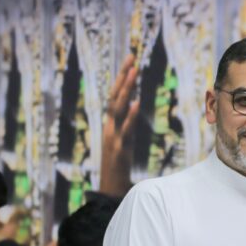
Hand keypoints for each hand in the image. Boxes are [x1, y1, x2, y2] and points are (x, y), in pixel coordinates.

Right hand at [99, 54, 140, 195]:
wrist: (111, 189)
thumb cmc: (119, 164)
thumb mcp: (124, 139)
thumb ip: (126, 122)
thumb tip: (132, 104)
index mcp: (111, 123)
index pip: (116, 95)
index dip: (122, 78)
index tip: (131, 59)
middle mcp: (110, 126)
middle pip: (115, 96)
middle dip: (123, 76)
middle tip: (131, 56)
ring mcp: (113, 136)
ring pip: (117, 108)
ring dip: (126, 89)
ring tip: (133, 71)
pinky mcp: (118, 149)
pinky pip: (124, 130)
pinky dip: (129, 116)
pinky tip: (135, 103)